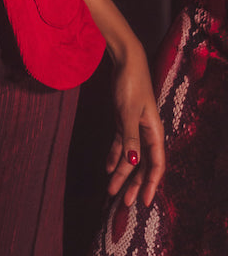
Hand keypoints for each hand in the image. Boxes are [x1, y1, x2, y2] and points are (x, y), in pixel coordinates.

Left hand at [103, 44, 164, 206]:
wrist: (125, 61)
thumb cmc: (130, 84)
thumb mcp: (127, 112)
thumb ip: (130, 137)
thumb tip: (133, 162)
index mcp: (154, 131)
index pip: (155, 164)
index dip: (151, 184)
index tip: (145, 201)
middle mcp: (146, 132)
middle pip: (142, 164)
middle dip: (134, 184)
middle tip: (124, 203)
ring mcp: (134, 126)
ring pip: (130, 156)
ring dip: (122, 173)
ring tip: (112, 190)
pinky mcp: (123, 119)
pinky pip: (120, 143)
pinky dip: (114, 156)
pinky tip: (108, 168)